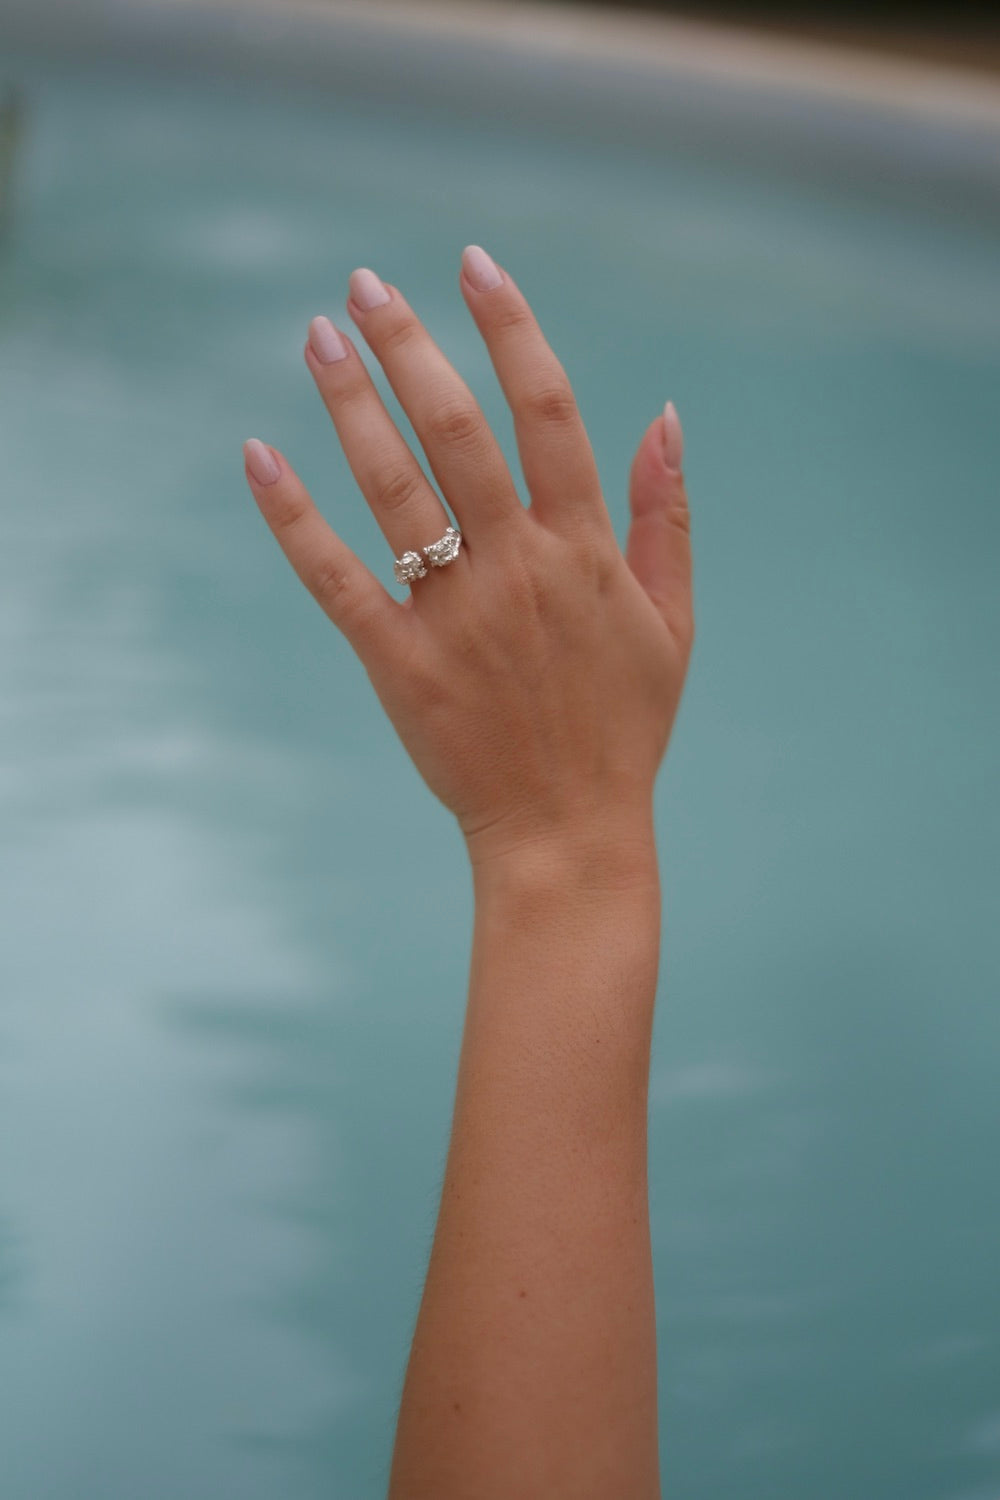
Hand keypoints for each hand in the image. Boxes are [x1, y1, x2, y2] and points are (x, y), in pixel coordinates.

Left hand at [243, 246, 692, 868]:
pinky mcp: (401, 663)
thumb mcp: (673, 619)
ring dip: (350, 404)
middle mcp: (518, 567)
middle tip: (364, 285)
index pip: (546, 409)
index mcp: (585, 549)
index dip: (509, 327)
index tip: (472, 265)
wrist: (566, 830)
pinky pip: (336, 578)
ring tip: (317, 338)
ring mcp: (455, 615)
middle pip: (456, 429)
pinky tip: (258, 456)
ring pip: (392, 487)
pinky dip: (293, 517)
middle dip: (409, 344)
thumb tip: (666, 415)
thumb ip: (669, 516)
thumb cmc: (623, 724)